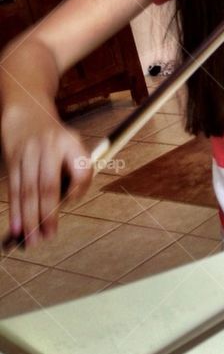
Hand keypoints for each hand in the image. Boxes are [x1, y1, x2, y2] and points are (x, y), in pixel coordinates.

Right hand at [2, 104, 92, 248]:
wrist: (27, 114)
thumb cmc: (56, 138)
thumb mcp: (72, 145)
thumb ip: (74, 171)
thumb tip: (66, 204)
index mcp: (71, 143)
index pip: (80, 168)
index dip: (79, 188)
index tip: (72, 203)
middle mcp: (49, 148)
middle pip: (47, 185)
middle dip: (47, 214)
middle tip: (48, 236)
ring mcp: (27, 154)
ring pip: (28, 191)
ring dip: (29, 218)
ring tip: (32, 239)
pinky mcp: (12, 162)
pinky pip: (14, 190)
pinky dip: (15, 211)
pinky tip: (17, 228)